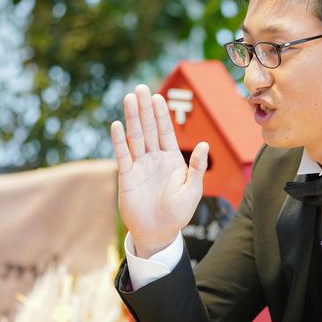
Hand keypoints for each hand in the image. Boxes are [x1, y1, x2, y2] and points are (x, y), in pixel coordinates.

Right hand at [110, 85, 208, 257]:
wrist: (159, 232)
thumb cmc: (178, 212)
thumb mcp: (193, 190)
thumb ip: (197, 167)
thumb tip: (204, 144)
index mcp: (171, 159)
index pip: (165, 131)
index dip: (161, 114)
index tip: (158, 97)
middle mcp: (154, 158)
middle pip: (149, 129)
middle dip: (145, 109)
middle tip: (140, 88)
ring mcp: (140, 166)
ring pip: (135, 137)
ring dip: (132, 118)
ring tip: (129, 99)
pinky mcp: (127, 177)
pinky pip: (123, 156)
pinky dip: (119, 141)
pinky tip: (117, 126)